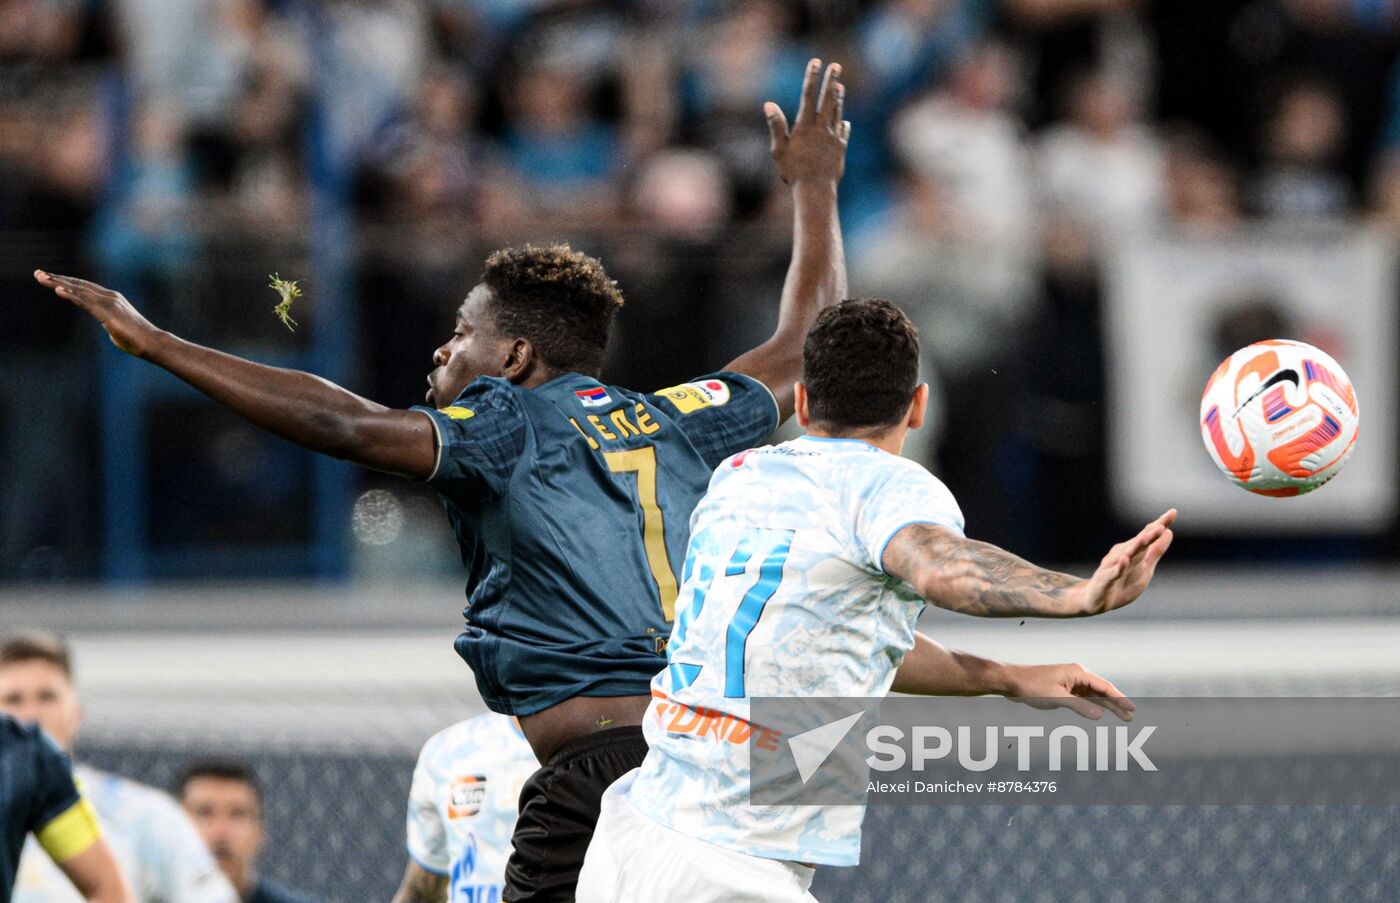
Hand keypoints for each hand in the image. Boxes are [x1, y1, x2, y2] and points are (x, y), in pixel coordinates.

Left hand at [34, 270, 159, 356]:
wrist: (152, 343)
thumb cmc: (138, 340)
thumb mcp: (118, 329)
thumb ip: (109, 324)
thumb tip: (109, 328)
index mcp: (112, 299)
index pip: (84, 287)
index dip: (67, 281)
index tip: (49, 278)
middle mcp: (109, 296)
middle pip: (78, 284)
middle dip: (57, 278)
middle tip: (38, 273)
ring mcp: (109, 302)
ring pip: (79, 290)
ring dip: (58, 283)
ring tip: (41, 278)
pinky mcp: (107, 312)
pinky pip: (85, 302)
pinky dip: (71, 295)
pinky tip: (58, 290)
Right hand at [765, 58, 848, 186]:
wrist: (816, 190)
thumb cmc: (793, 172)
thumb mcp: (779, 150)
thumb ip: (776, 125)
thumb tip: (768, 104)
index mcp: (805, 126)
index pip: (808, 95)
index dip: (812, 77)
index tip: (816, 62)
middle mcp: (821, 128)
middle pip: (827, 99)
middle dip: (831, 80)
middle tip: (836, 65)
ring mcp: (833, 138)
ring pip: (837, 112)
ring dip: (838, 97)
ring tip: (840, 86)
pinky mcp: (841, 149)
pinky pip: (843, 131)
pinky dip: (842, 123)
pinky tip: (843, 121)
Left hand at [1005, 662, 1134, 721]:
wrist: (1012, 682)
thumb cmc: (1032, 687)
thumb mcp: (1056, 698)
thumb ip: (1079, 707)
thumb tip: (1101, 715)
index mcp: (1077, 673)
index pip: (1104, 686)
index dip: (1119, 698)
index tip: (1132, 708)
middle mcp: (1077, 675)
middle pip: (1102, 690)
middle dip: (1117, 704)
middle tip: (1131, 717)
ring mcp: (1071, 682)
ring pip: (1094, 695)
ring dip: (1107, 705)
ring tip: (1122, 717)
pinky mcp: (1064, 688)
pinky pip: (1084, 698)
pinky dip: (1094, 705)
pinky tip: (1102, 712)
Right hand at [1072, 509, 1175, 615]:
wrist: (1096, 600)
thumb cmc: (1122, 583)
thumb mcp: (1145, 569)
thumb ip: (1155, 551)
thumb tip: (1168, 531)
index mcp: (1134, 552)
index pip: (1148, 535)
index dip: (1160, 525)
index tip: (1173, 512)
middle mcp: (1123, 554)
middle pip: (1138, 543)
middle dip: (1149, 534)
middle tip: (1161, 526)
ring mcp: (1112, 566)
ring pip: (1126, 554)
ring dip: (1136, 546)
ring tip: (1147, 537)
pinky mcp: (1104, 580)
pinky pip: (1112, 573)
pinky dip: (1118, 567)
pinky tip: (1124, 560)